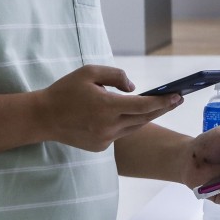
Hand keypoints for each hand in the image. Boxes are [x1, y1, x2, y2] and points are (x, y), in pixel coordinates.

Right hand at [35, 65, 180, 152]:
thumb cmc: (66, 90)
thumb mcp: (90, 72)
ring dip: (147, 116)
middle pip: (144, 118)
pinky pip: (121, 133)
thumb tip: (135, 89)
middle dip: (163, 108)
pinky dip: (127, 124)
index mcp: (107, 107)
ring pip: (134, 127)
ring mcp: (104, 139)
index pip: (143, 105)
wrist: (41, 117)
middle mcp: (108, 126)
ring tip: (161, 105)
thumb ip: (116, 76)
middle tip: (178, 99)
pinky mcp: (100, 147)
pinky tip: (133, 115)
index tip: (178, 96)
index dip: (163, 101)